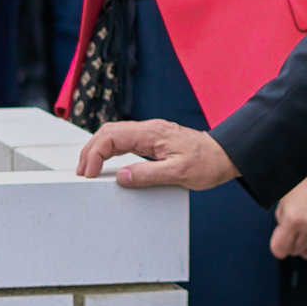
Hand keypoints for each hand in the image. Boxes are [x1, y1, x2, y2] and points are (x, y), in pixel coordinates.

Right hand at [77, 119, 240, 188]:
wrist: (224, 156)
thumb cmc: (207, 163)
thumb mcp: (179, 173)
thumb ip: (149, 174)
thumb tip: (122, 176)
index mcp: (153, 133)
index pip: (112, 136)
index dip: (94, 153)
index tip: (88, 173)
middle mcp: (149, 129)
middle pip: (108, 132)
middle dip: (90, 150)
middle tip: (81, 173)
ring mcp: (151, 133)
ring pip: (114, 134)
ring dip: (97, 150)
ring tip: (88, 170)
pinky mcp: (154, 140)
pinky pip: (125, 140)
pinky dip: (109, 150)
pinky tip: (105, 162)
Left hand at [271, 162, 306, 258]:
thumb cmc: (302, 179)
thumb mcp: (283, 202)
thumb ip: (282, 225)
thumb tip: (299, 251)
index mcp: (292, 220)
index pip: (280, 250)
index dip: (277, 244)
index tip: (279, 238)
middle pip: (295, 250)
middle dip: (291, 240)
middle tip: (292, 224)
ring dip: (306, 234)